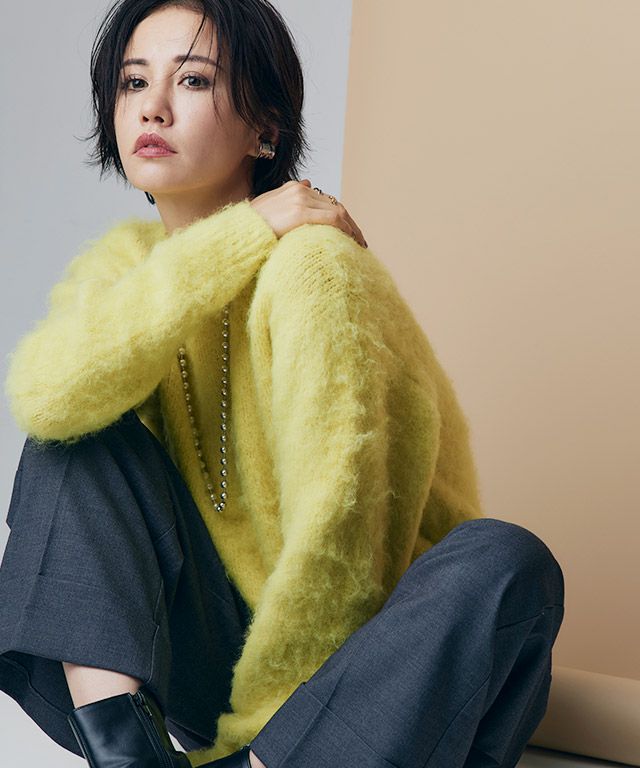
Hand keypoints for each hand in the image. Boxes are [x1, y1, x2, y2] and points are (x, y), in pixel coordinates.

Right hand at [250, 179, 367, 247]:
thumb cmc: (251, 226)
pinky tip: (351, 241)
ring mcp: (301, 199)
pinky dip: (346, 229)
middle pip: (335, 205)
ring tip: (359, 244)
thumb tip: (308, 182)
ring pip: (338, 212)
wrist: (238, 233)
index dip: (341, 217)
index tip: (349, 232)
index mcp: (294, 187)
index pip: (326, 201)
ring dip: (352, 228)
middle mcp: (300, 190)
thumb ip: (288, 195)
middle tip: (360, 240)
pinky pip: (332, 219)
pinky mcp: (300, 212)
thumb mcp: (269, 205)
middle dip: (350, 224)